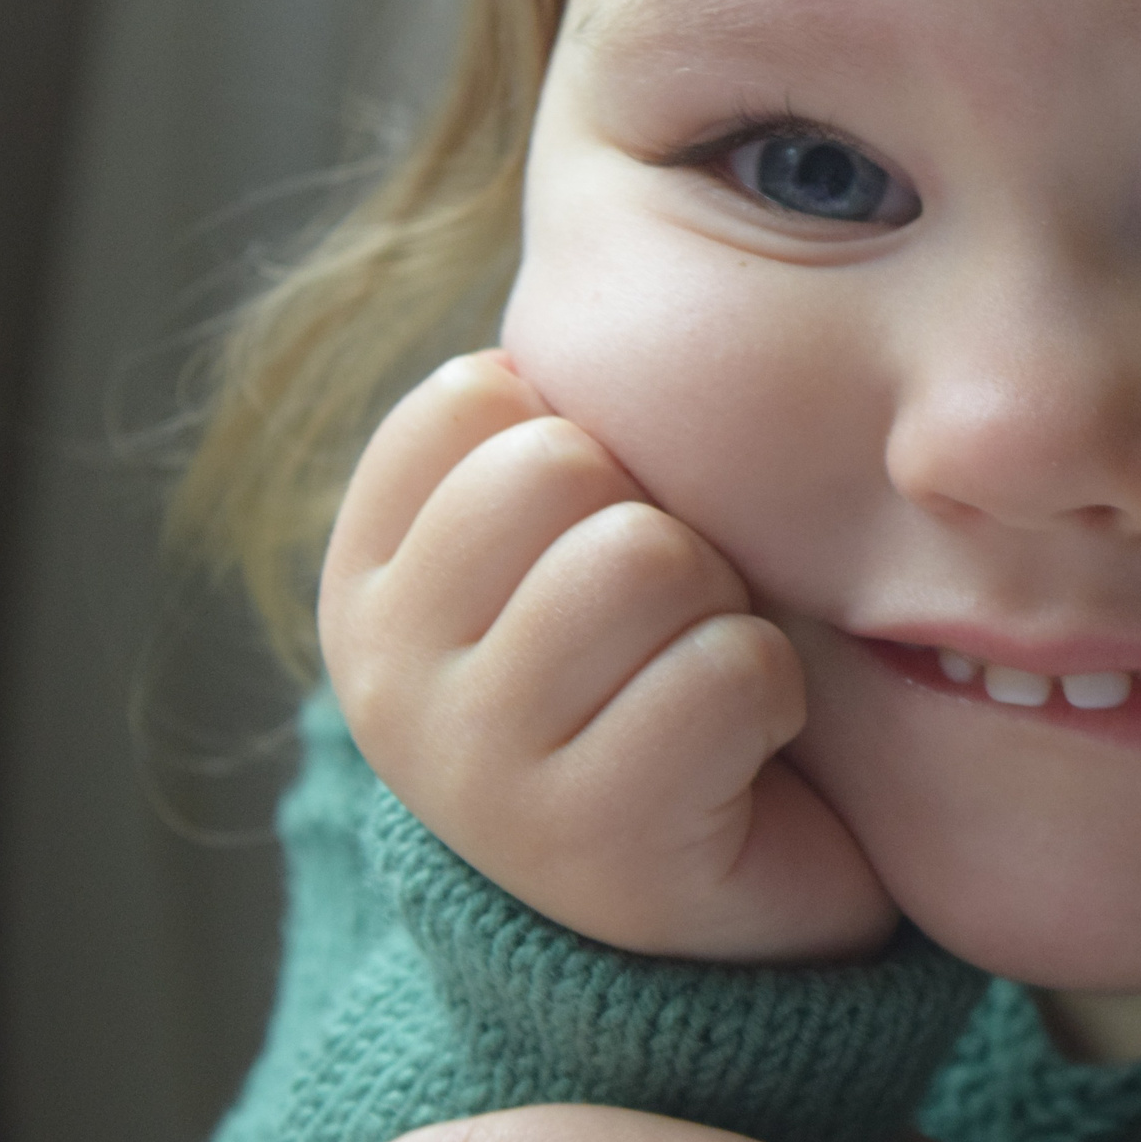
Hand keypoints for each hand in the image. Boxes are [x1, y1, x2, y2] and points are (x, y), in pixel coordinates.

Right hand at [320, 350, 895, 961]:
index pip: (469, 398)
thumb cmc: (662, 678)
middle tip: (671, 622)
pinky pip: (728, 670)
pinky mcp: (590, 843)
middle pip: (553, 464)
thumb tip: (601, 244)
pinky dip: (771, 695)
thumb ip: (548, 434)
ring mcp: (472, 769)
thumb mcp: (576, 540)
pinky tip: (741, 754)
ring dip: (720, 610)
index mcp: (369, 578)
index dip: (591, 446)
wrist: (733, 898)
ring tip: (700, 684)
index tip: (604, 540)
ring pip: (642, 558)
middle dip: (660, 524)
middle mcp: (384, 674)